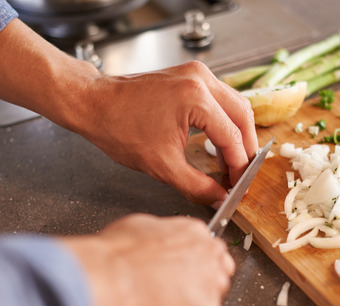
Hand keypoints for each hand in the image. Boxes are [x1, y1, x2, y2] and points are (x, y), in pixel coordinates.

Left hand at [0, 20, 255, 206]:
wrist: (94, 104)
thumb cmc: (119, 128)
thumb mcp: (162, 166)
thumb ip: (197, 186)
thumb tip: (219, 198)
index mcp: (196, 99)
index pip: (232, 137)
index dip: (238, 166)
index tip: (238, 185)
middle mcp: (201, 80)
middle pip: (242, 115)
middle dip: (245, 147)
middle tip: (241, 173)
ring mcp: (196, 73)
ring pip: (235, 104)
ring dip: (237, 133)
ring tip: (232, 161)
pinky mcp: (190, 75)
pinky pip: (219, 98)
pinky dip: (224, 120)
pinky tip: (218, 141)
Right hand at [61, 214, 234, 305]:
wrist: (108, 279)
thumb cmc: (113, 258)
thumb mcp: (137, 228)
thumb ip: (159, 238)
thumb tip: (154, 248)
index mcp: (194, 233)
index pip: (210, 254)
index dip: (193, 271)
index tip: (180, 281)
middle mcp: (209, 257)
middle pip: (216, 280)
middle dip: (195, 293)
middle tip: (168, 303)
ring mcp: (211, 287)